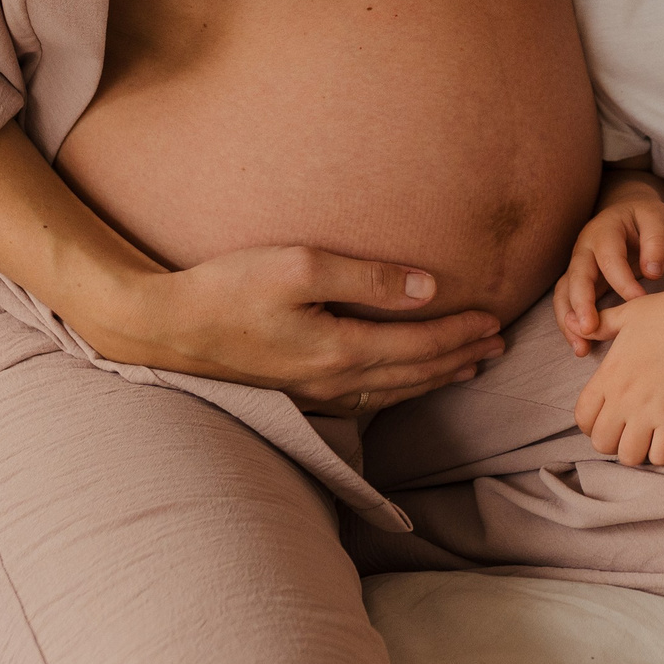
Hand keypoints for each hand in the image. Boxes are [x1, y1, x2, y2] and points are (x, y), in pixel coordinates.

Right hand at [109, 245, 506, 412]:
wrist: (166, 327)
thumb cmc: (230, 287)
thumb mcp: (301, 264)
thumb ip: (368, 277)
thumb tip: (427, 288)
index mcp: (340, 350)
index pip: (420, 347)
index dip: (461, 334)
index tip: (494, 319)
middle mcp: (334, 381)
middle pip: (414, 375)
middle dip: (460, 359)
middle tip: (498, 346)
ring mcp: (314, 392)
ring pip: (393, 391)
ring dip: (435, 378)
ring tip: (469, 367)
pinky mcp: (296, 391)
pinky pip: (365, 399)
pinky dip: (398, 390)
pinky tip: (403, 384)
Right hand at [553, 186, 663, 354]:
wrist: (628, 213)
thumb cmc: (645, 218)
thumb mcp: (657, 218)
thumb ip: (656, 242)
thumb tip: (652, 272)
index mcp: (604, 230)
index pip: (609, 257)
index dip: (622, 280)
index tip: (639, 300)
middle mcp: (584, 249)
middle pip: (576, 276)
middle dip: (581, 303)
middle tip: (590, 329)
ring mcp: (578, 266)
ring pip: (564, 293)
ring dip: (569, 321)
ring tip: (581, 348)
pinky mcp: (579, 283)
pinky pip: (567, 304)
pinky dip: (570, 326)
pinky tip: (581, 346)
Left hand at [573, 287, 663, 465]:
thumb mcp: (626, 314)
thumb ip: (598, 326)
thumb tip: (573, 323)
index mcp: (608, 375)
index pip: (582, 418)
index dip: (591, 424)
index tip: (608, 417)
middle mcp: (623, 397)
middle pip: (602, 444)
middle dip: (613, 442)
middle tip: (629, 430)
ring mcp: (649, 411)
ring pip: (629, 457)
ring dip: (637, 451)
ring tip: (648, 438)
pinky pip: (660, 457)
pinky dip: (662, 454)